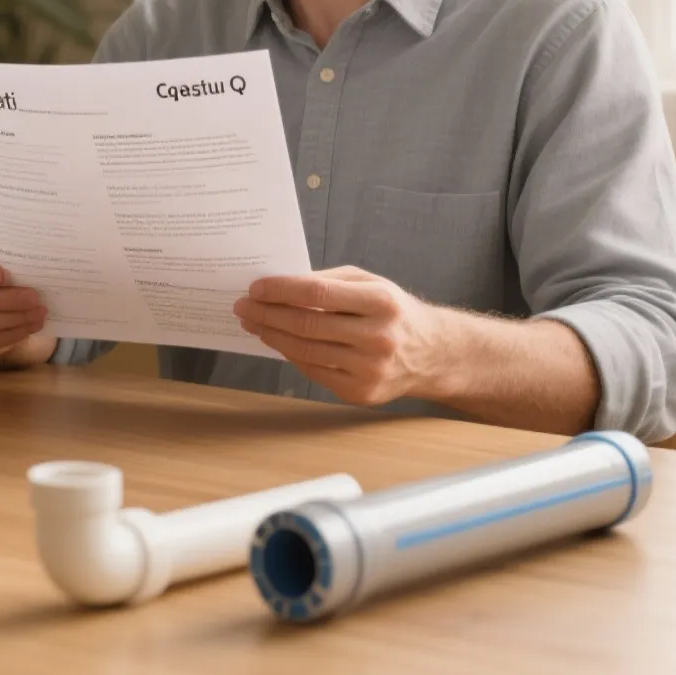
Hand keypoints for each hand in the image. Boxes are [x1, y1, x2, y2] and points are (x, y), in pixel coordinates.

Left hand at [232, 266, 449, 405]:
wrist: (432, 353)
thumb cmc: (392, 311)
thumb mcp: (369, 283)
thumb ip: (327, 282)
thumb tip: (279, 285)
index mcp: (381, 302)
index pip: (317, 294)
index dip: (280, 290)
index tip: (255, 288)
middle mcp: (378, 337)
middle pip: (306, 325)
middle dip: (267, 314)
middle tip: (243, 306)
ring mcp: (370, 369)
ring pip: (305, 352)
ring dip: (272, 336)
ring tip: (254, 323)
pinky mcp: (361, 392)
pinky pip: (314, 372)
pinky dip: (291, 355)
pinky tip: (277, 342)